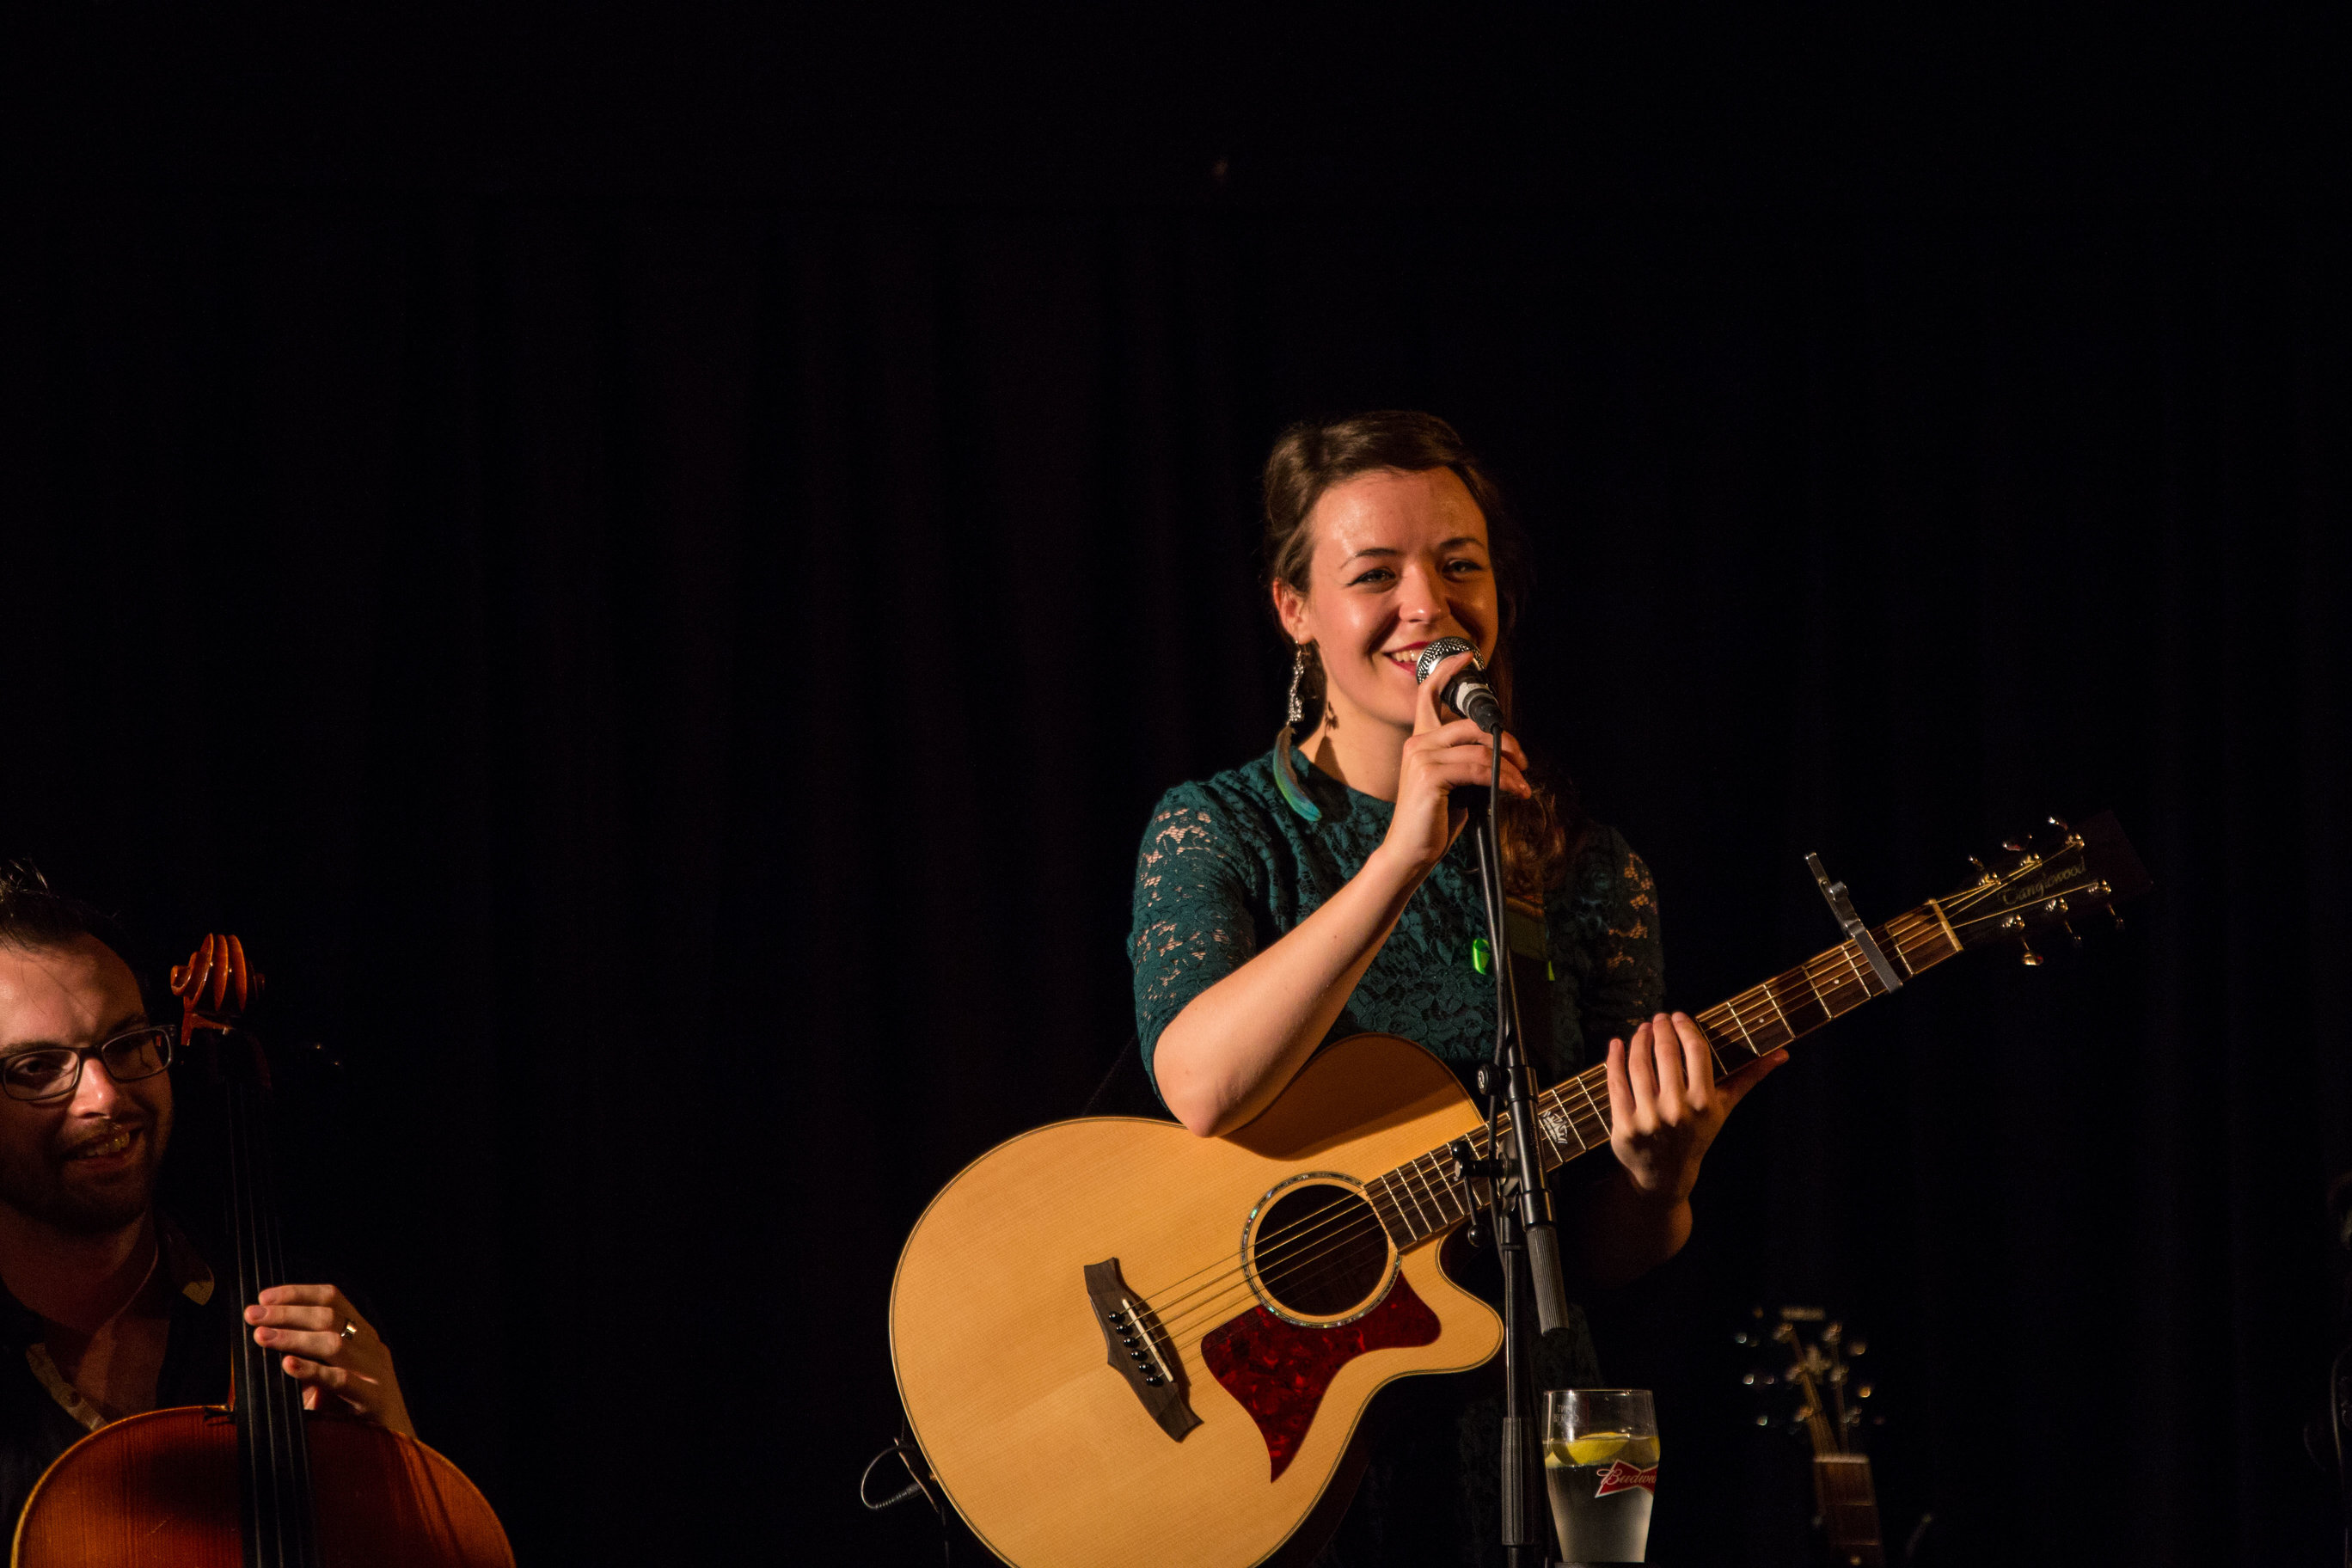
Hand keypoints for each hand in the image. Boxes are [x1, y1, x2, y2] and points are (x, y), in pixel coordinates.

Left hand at [245, 1284, 416, 1436]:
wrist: (396, 1446)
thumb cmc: (354, 1411)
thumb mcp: (332, 1377)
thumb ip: (308, 1360)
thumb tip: (265, 1341)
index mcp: (363, 1336)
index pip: (333, 1300)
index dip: (298, 1293)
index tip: (264, 1296)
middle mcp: (371, 1347)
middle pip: (330, 1316)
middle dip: (287, 1312)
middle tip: (254, 1315)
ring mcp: (375, 1371)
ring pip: (334, 1343)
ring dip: (293, 1337)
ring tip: (262, 1336)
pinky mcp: (374, 1398)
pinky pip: (340, 1380)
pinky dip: (312, 1370)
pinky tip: (287, 1365)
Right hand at [1379, 648, 1530, 875]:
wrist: (1409, 852)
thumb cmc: (1431, 821)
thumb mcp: (1452, 785)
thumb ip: (1467, 763)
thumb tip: (1502, 758)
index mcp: (1420, 742)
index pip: (1427, 696)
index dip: (1446, 672)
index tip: (1465, 657)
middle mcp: (1417, 743)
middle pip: (1471, 724)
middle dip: (1504, 741)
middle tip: (1523, 762)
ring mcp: (1420, 757)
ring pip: (1480, 750)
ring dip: (1509, 769)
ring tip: (1523, 786)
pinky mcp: (1429, 774)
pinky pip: (1478, 769)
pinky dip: (1502, 780)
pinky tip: (1514, 792)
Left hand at [1603, 1012, 1786, 1202]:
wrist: (1666, 1175)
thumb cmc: (1698, 1134)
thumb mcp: (1724, 1108)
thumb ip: (1749, 1077)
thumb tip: (1782, 1054)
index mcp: (1704, 1103)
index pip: (1696, 1050)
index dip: (1685, 1027)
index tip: (1677, 1016)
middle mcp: (1676, 1110)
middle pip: (1665, 1053)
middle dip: (1660, 1029)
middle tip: (1658, 1019)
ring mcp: (1648, 1118)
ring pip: (1638, 1064)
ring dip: (1638, 1040)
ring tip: (1642, 1029)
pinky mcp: (1623, 1125)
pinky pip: (1615, 1082)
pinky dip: (1614, 1058)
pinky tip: (1617, 1044)